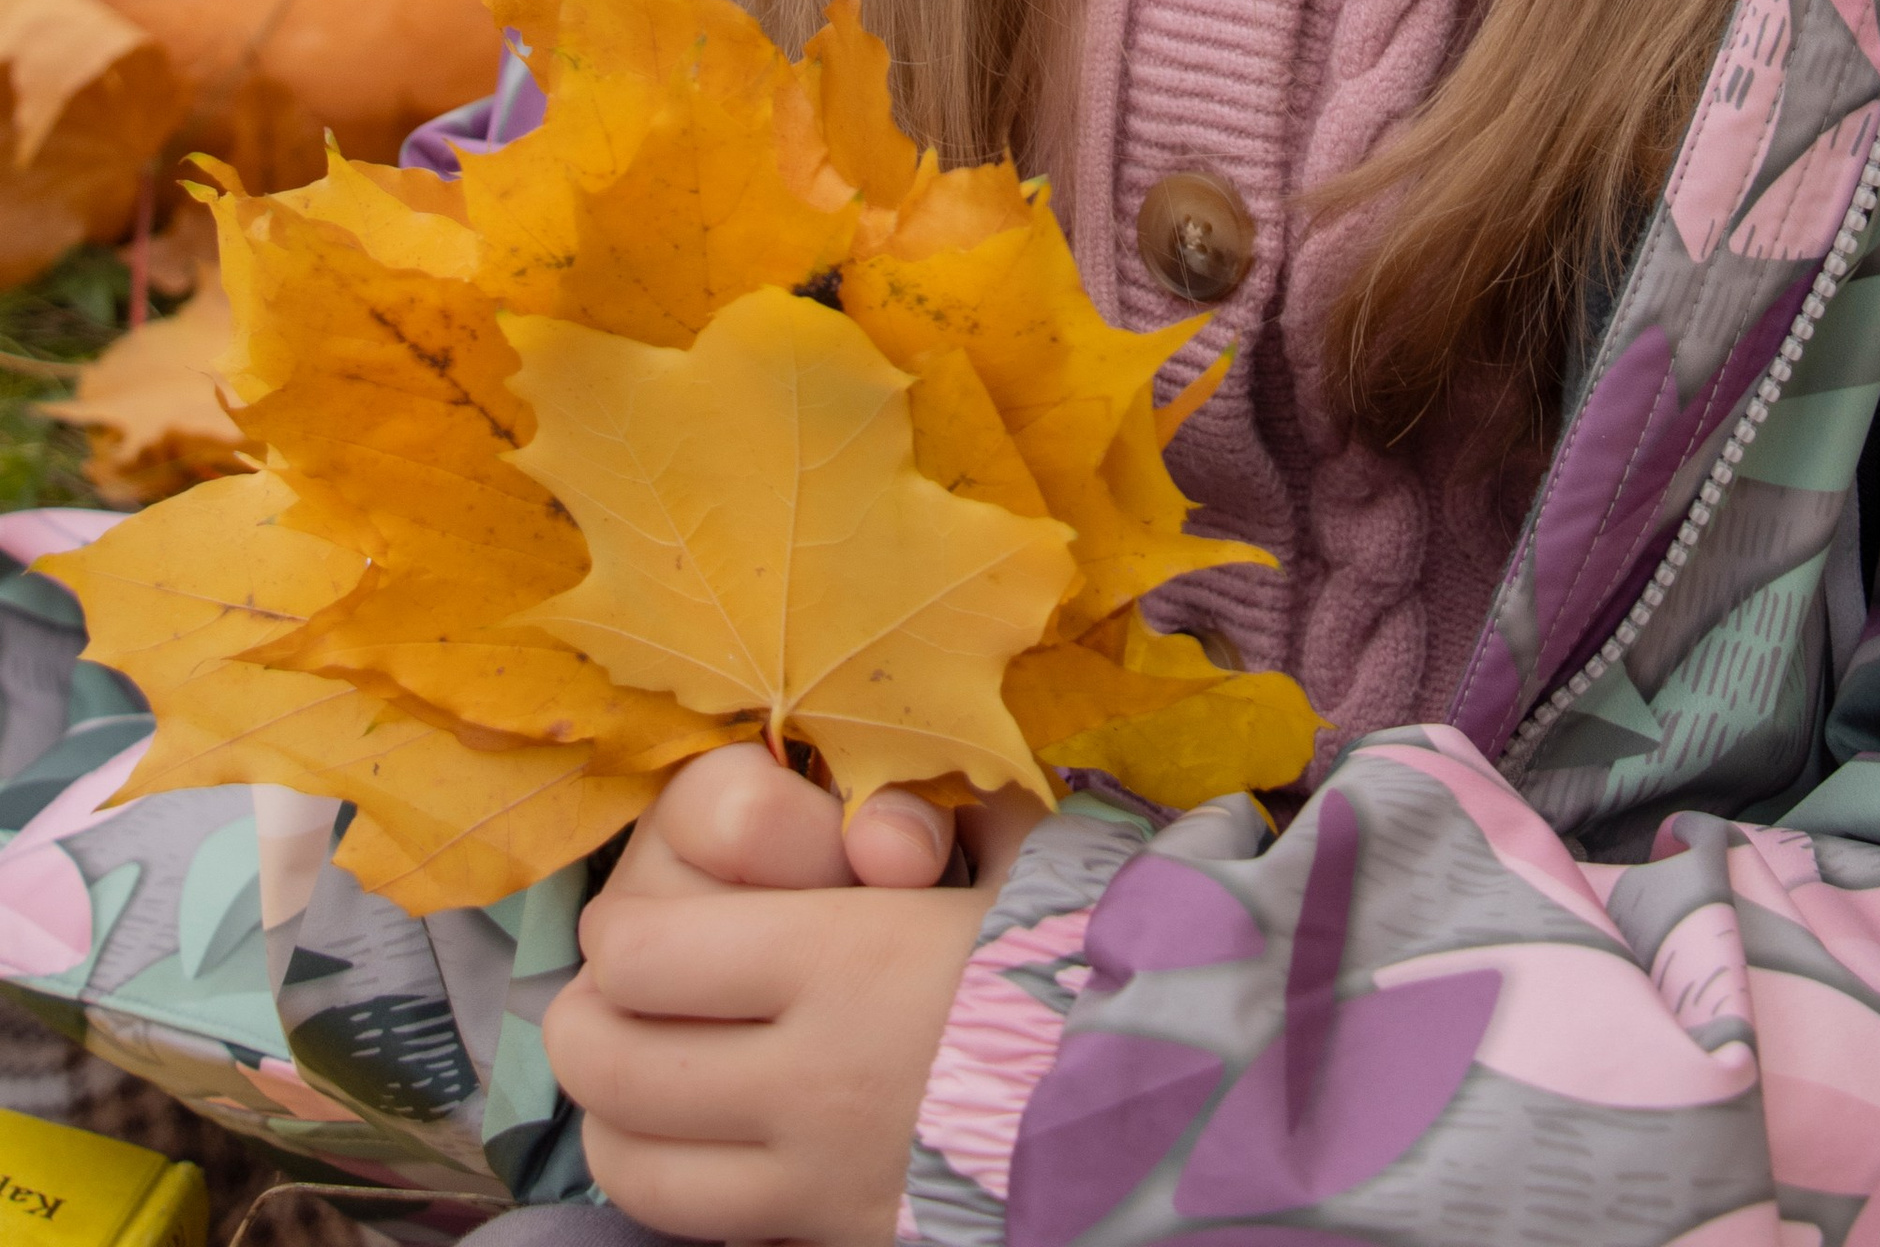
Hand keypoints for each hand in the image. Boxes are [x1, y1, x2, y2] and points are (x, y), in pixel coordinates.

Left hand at [545, 748, 1041, 1246]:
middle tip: (628, 990)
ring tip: (653, 1067)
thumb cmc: (1083, 950)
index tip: (660, 914)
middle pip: (606, 1058)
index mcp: (839, 959)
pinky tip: (715, 1140)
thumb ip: (925, 808)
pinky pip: (698, 1224)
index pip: (636, 952)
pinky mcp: (835, 1237)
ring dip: (621, 1109)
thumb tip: (862, 796)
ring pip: (630, 1160)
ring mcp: (813, 1177)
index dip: (625, 927)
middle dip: (593, 1015)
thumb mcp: (1014, 849)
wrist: (1168, 1102)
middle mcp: (804, 1076)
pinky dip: (678, 1180)